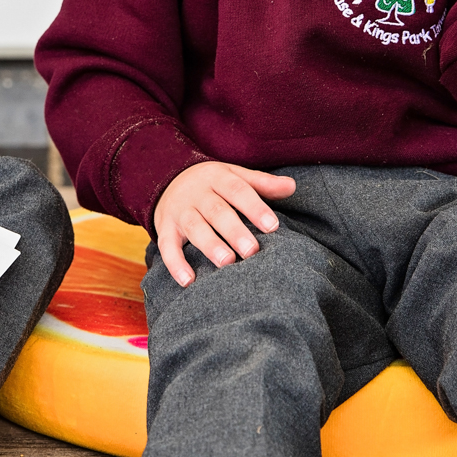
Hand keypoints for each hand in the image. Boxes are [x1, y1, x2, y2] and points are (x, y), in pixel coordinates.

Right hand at [152, 161, 296, 286]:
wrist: (166, 179)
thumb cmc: (212, 184)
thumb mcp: (234, 175)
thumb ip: (262, 183)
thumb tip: (292, 186)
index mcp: (218, 178)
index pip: (238, 191)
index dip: (255, 208)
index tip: (272, 226)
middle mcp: (197, 193)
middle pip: (216, 211)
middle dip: (234, 231)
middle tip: (252, 251)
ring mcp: (179, 211)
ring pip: (194, 227)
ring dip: (210, 245)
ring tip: (226, 263)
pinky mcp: (164, 228)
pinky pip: (167, 246)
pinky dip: (175, 264)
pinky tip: (188, 281)